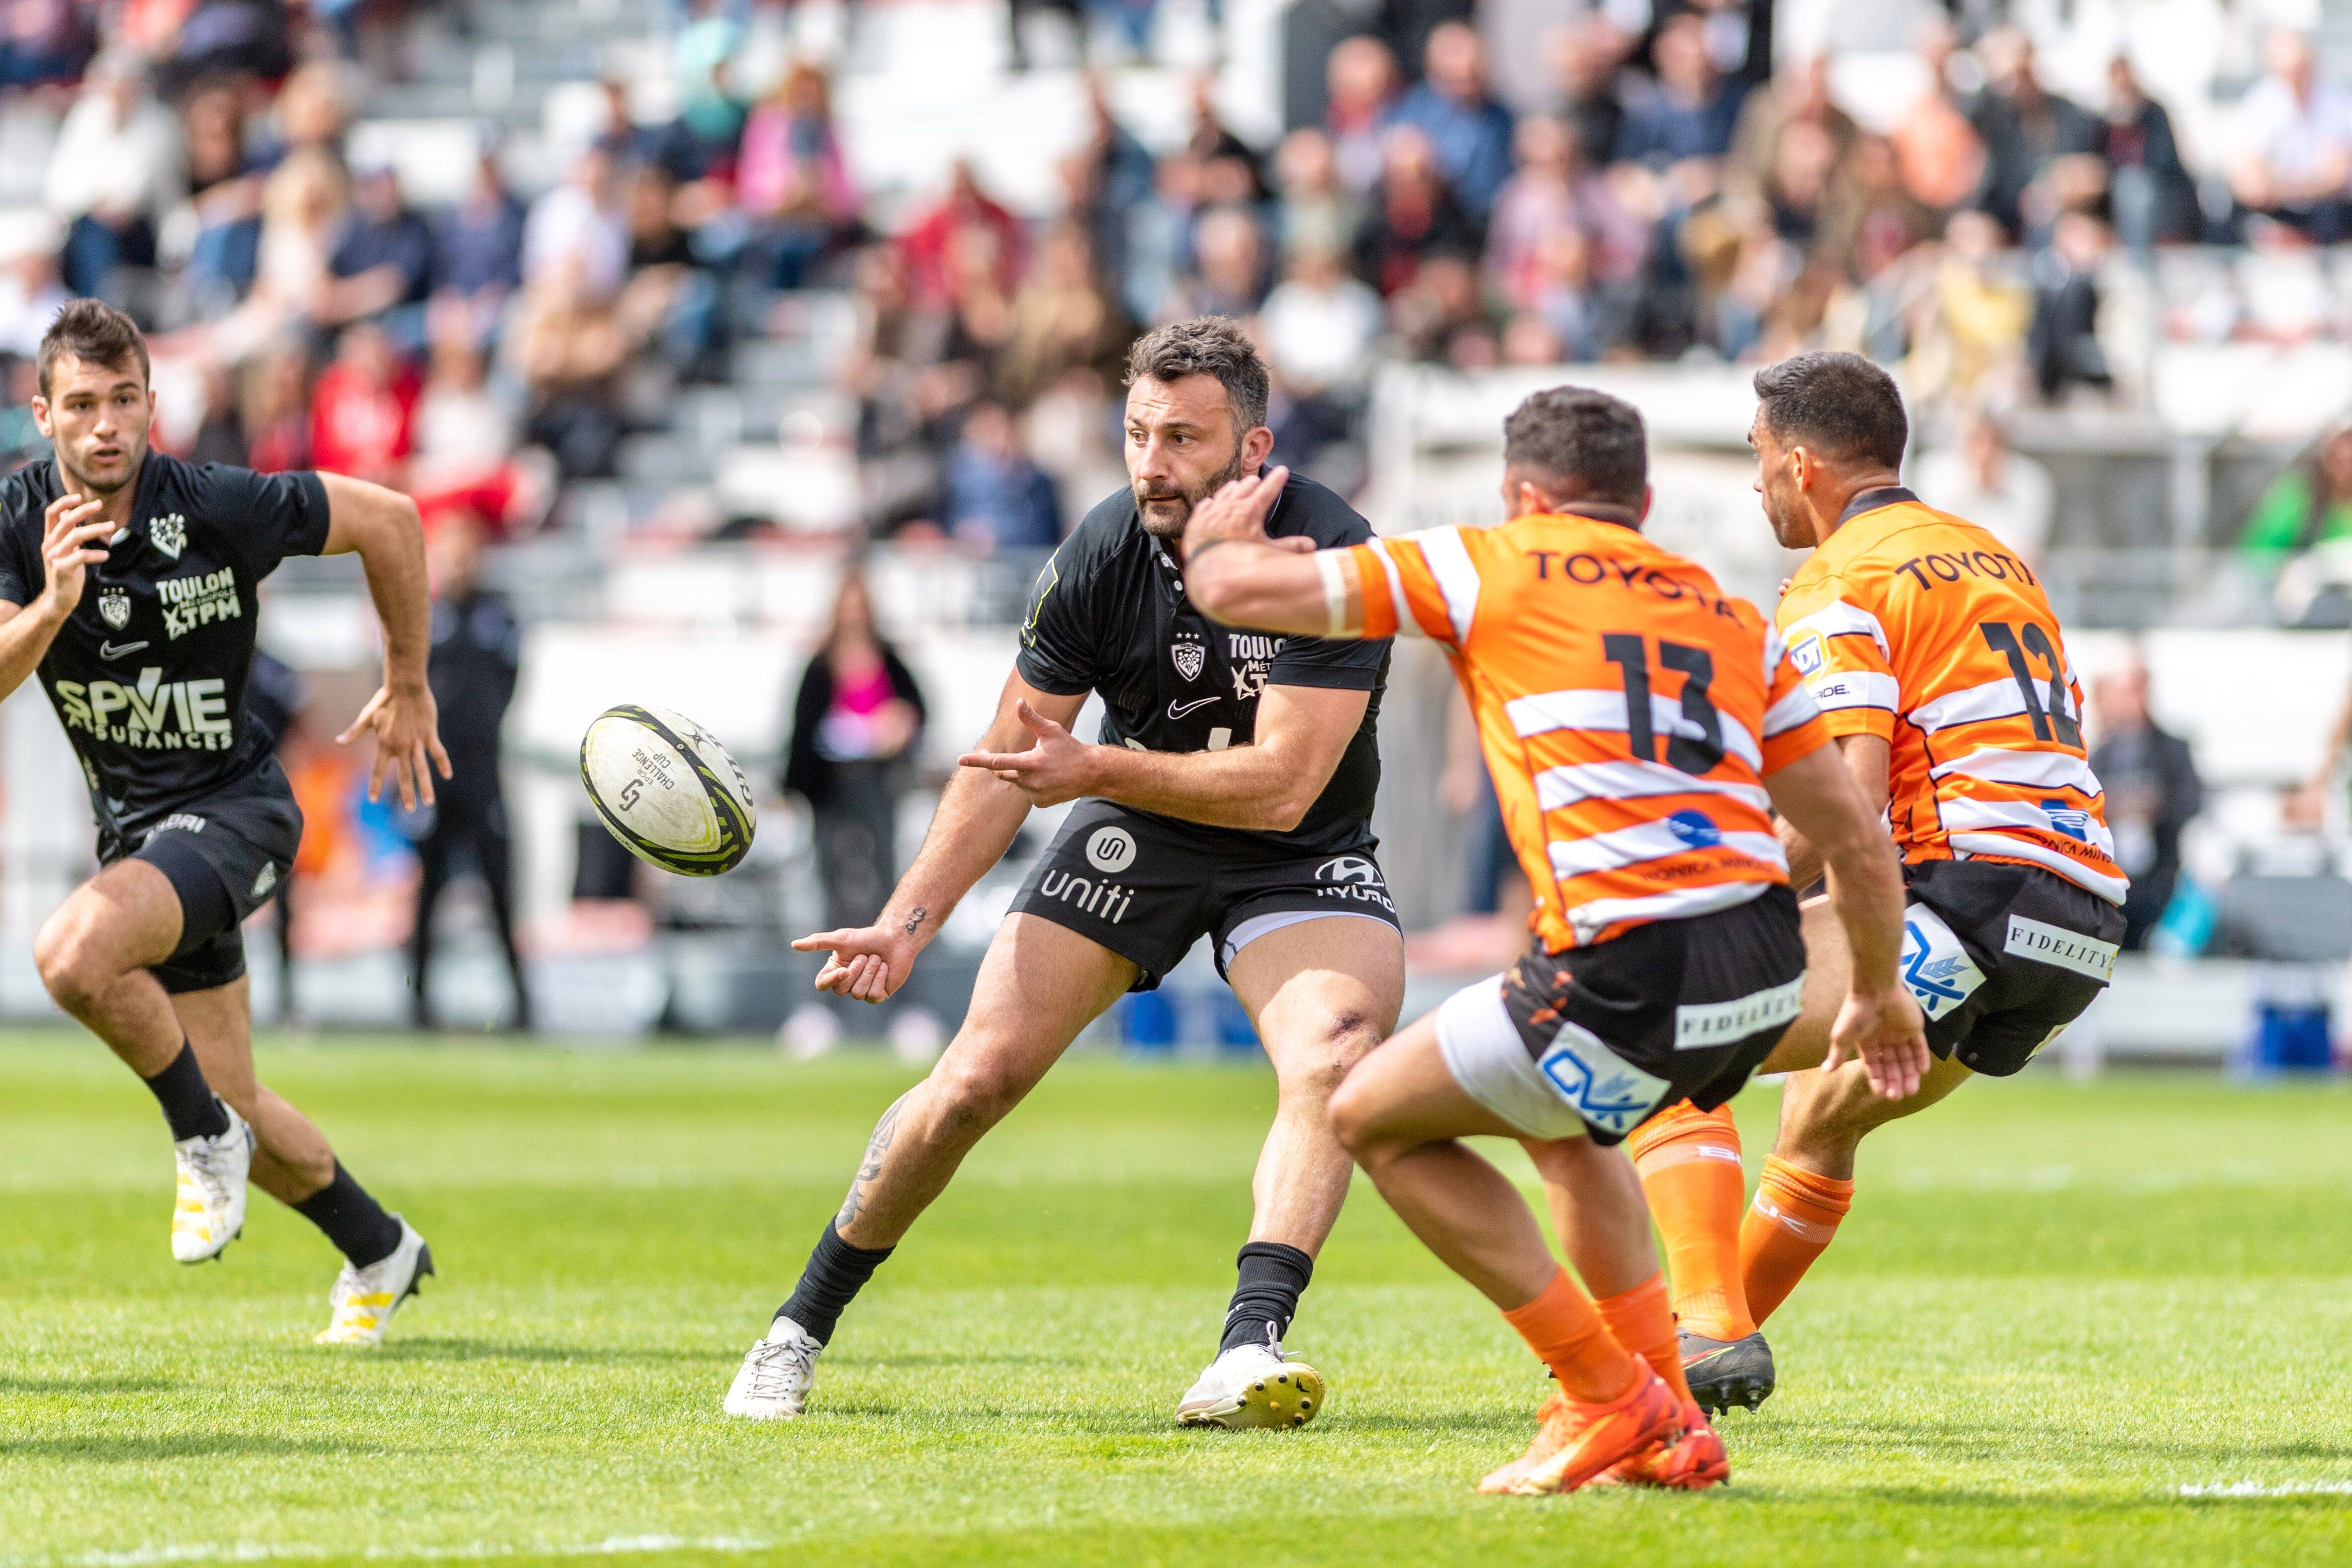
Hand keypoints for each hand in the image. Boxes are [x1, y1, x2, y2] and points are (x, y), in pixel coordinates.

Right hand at [37, 493, 110, 619]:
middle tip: (100, 504)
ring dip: (96, 529)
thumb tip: (69, 513)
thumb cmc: (66, 572)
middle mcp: (49, 544)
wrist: (58, 598)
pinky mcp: (62, 569)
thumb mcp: (65, 550)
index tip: (79, 496)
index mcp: (50, 538)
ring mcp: (54, 557)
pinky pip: (81, 556)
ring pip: (75, 535)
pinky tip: (106, 555)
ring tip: (112, 526)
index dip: (63, 502)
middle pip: (65, 521)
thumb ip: (66, 533)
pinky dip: (96, 554)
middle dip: (83, 510)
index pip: (51, 514)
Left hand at [337, 680, 452, 809]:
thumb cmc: (385, 700)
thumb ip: (354, 732)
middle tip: (410, 810)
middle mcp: (401, 746)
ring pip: (422, 768)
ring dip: (425, 786)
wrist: (405, 686)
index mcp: (384, 743)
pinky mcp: (429, 734)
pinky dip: (442, 764)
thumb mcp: (367, 717)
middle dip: (406, 793)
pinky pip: (437, 752)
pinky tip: (447, 775)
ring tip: (429, 802)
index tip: (373, 800)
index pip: (378, 769)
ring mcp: (416, 742)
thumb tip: (337, 742)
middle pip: (404, 774)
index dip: (375, 785)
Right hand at [791, 920, 919, 1002]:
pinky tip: (885, 968)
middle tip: (866, 955)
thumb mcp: (842, 938)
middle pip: (841, 990)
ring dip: (869, 973)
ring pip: (858, 993)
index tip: (844, 970)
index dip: (831, 980)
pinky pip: (874, 995)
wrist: (895, 939)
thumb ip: (818, 942)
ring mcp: (862, 991)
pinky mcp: (878, 995)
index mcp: (834, 970)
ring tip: (877, 959)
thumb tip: (794, 944)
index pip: (822, 984)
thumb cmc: (868, 937)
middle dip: (856, 971)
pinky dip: (880, 978)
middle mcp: (846, 983)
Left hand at [956, 700, 1097, 806]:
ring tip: (1041, 764)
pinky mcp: (1040, 803)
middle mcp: (1029, 782)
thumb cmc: (1071, 749)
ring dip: (1019, 772)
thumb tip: (1019, 702)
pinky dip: (1031, 783)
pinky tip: (1047, 777)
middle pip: (1002, 772)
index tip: (961, 759)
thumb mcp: (1052, 731)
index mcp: (1029, 763)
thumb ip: (1031, 719)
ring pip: (1016, 781)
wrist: (1091, 774)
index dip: (977, 760)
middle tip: (988, 752)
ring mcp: (1034, 795)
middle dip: (995, 763)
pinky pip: (1027, 791)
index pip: (997, 762)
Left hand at [1180, 465, 1315, 560]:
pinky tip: (1213, 503)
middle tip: (1258, 482)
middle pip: (1246, 487)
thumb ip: (1289, 547)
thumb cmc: (1239, 562)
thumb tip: (1311, 546)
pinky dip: (1212, 503)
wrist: (1208, 570)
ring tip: (1238, 486)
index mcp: (1250, 511)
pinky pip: (1206, 505)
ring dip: (1234, 489)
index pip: (1268, 489)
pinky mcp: (1198, 519)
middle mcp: (1231, 507)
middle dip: (1254, 483)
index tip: (1283, 470)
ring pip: (1225, 492)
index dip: (1277, 479)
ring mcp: (1213, 511)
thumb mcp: (1268, 554)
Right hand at [1823, 984, 1930, 1100]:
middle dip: (1895, 1081)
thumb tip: (1824, 1071)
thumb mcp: (1843, 1036)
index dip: (1878, 1079)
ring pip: (1906, 1058)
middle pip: (1892, 1064)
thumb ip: (1837, 1055)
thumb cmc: (1856, 1013)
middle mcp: (1884, 1039)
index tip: (1882, 1094)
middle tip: (1898, 1096)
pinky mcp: (1914, 1027)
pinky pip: (1920, 1046)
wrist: (1876, 990)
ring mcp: (1900, 1033)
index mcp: (1867, 1042)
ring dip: (1909, 1074)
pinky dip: (1922, 1058)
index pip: (1874, 1065)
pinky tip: (1922, 1071)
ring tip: (1911, 1090)